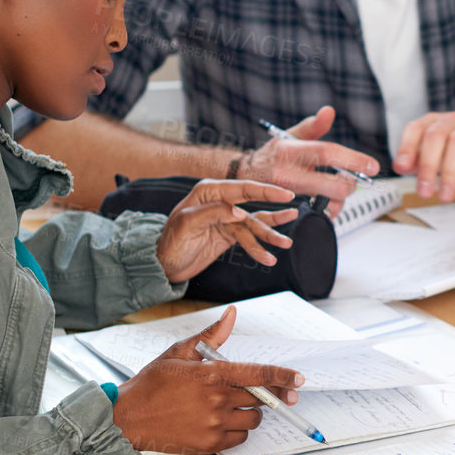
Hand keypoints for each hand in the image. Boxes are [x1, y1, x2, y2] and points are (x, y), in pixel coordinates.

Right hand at [111, 308, 305, 454]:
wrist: (127, 417)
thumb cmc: (152, 384)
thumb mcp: (179, 353)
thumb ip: (211, 336)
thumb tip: (231, 314)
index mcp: (212, 374)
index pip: (258, 375)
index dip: (282, 377)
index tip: (298, 380)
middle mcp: (216, 400)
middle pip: (260, 398)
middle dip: (264, 394)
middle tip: (256, 391)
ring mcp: (213, 424)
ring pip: (252, 419)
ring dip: (249, 412)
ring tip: (229, 405)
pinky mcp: (209, 443)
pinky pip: (239, 437)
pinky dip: (236, 429)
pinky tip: (219, 421)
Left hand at [156, 179, 299, 281]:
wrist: (162, 266)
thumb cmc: (168, 242)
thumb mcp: (185, 225)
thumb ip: (213, 213)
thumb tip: (240, 211)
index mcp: (208, 192)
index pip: (241, 188)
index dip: (264, 190)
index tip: (283, 194)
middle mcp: (219, 202)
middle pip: (253, 201)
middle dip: (274, 206)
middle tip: (292, 209)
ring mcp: (226, 218)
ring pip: (254, 223)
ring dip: (270, 234)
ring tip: (285, 243)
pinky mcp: (229, 234)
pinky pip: (249, 238)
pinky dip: (260, 248)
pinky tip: (270, 256)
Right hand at [238, 106, 379, 213]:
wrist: (246, 178)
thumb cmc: (273, 155)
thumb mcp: (289, 136)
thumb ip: (313, 126)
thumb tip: (329, 111)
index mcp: (292, 152)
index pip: (328, 153)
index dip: (353, 159)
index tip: (373, 166)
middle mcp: (290, 176)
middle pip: (334, 185)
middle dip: (351, 183)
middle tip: (353, 179)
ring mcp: (290, 197)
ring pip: (330, 203)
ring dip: (341, 198)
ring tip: (336, 188)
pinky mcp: (291, 212)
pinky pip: (321, 215)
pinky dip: (330, 209)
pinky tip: (327, 200)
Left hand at [393, 108, 454, 201]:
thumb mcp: (442, 149)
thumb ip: (420, 157)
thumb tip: (401, 167)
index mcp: (436, 122)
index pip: (416, 128)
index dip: (407, 147)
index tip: (403, 169)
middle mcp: (453, 120)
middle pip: (435, 136)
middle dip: (428, 166)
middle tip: (425, 192)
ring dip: (449, 173)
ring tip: (445, 196)